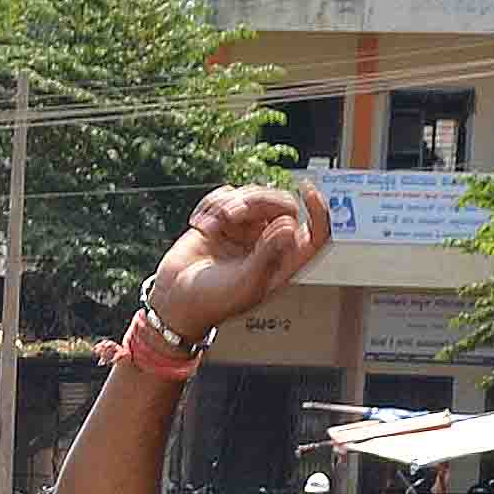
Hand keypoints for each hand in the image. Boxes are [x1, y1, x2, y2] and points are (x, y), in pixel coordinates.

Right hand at [144, 176, 329, 347]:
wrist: (175, 300)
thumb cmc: (212, 301)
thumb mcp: (245, 283)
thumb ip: (268, 255)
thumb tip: (290, 227)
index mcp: (283, 261)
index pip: (315, 233)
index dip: (319, 211)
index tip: (307, 192)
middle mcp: (269, 242)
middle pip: (283, 204)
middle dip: (259, 203)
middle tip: (233, 213)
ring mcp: (247, 229)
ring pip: (254, 195)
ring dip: (231, 203)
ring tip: (212, 225)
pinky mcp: (223, 220)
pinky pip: (227, 195)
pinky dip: (212, 205)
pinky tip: (200, 225)